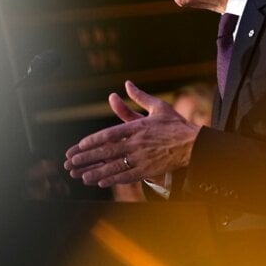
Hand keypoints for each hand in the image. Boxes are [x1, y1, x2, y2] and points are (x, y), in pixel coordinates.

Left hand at [64, 80, 201, 187]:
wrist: (194, 144)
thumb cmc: (176, 125)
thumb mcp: (158, 106)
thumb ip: (140, 97)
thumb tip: (127, 83)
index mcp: (138, 127)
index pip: (109, 134)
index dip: (92, 140)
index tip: (79, 145)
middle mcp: (137, 143)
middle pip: (107, 152)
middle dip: (87, 158)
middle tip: (71, 162)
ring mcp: (142, 158)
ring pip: (114, 166)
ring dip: (96, 172)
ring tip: (81, 176)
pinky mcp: (149, 170)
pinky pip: (127, 176)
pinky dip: (113, 179)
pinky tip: (102, 182)